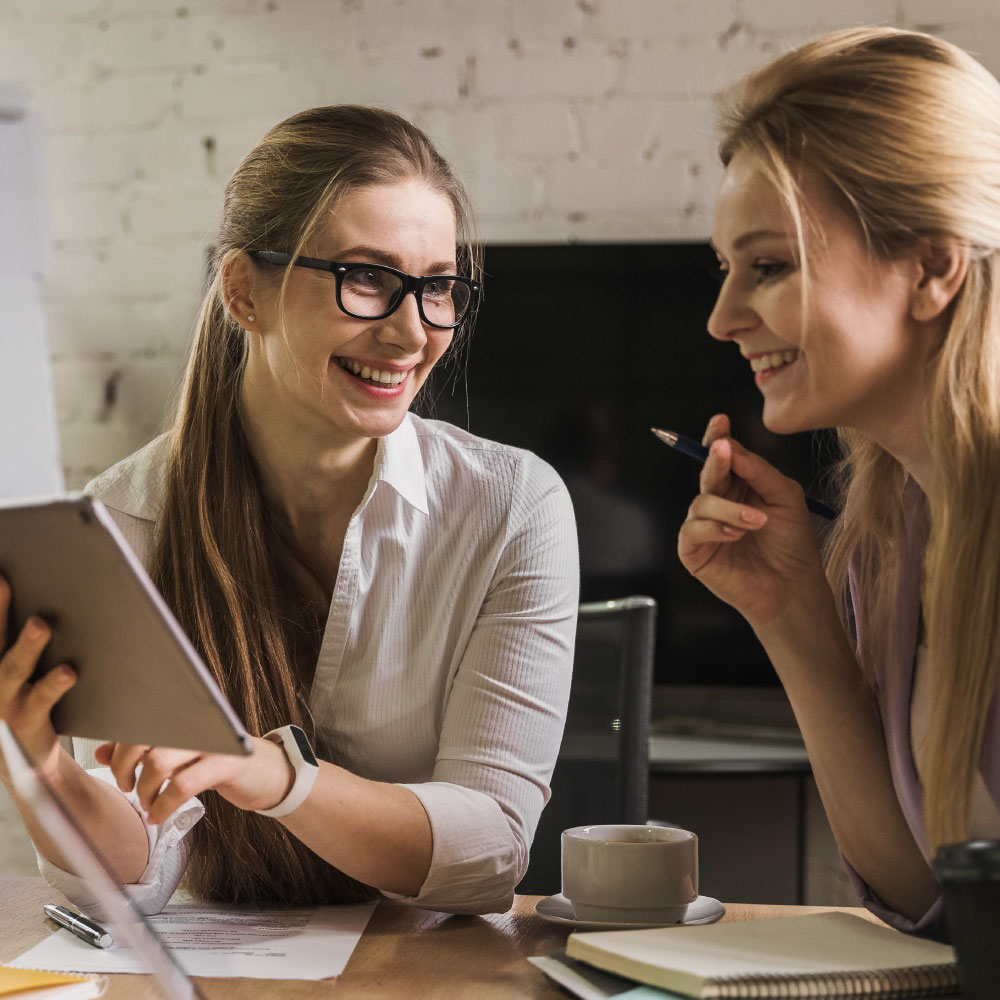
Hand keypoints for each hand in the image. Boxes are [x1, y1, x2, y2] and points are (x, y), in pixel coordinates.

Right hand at [0, 574, 76, 784]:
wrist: (25, 759)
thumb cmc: (25, 698)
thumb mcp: (18, 667)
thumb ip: (23, 636)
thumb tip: (45, 604)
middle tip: (3, 580)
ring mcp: (4, 698)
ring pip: (13, 667)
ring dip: (27, 645)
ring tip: (40, 625)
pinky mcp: (28, 718)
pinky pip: (42, 698)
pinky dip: (54, 684)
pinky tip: (68, 672)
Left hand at [94, 735, 294, 825]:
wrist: (268, 771)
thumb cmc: (218, 760)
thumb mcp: (180, 753)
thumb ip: (143, 748)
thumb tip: (101, 751)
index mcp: (185, 711)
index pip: (138, 719)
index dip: (119, 747)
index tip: (117, 768)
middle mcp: (198, 719)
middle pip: (143, 738)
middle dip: (124, 768)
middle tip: (128, 785)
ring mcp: (214, 739)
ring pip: (158, 762)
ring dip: (145, 790)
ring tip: (147, 803)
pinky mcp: (227, 762)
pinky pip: (183, 785)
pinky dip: (164, 805)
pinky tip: (160, 814)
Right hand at [677, 414, 829, 629]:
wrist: (793, 587)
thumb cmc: (792, 543)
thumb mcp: (785, 496)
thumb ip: (759, 470)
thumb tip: (730, 447)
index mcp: (739, 485)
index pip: (721, 456)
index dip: (717, 438)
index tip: (720, 422)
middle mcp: (718, 501)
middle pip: (706, 472)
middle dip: (714, 460)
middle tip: (722, 449)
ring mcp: (703, 526)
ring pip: (701, 501)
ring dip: (729, 508)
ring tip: (757, 521)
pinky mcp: (694, 551)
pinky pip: (692, 529)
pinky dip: (715, 528)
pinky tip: (736, 535)